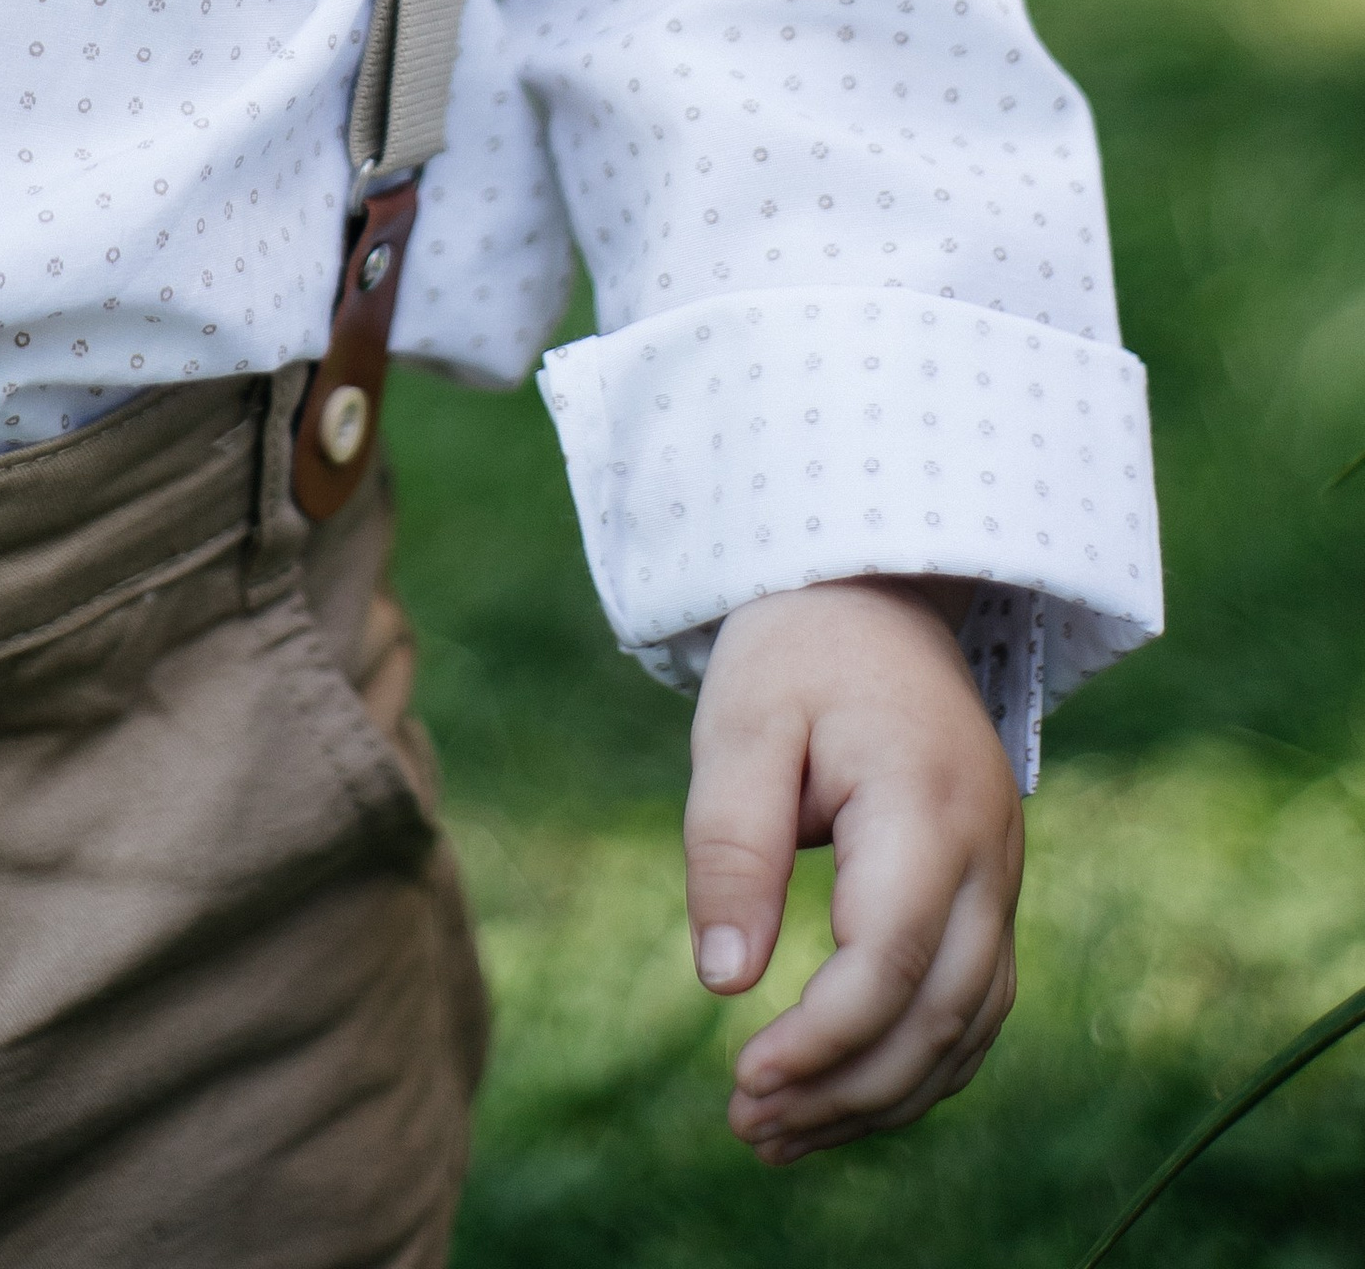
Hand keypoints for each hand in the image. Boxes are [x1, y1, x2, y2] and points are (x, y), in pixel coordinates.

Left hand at [684, 575, 1021, 1165]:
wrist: (878, 592)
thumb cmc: (798, 651)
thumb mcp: (741, 722)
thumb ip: (732, 843)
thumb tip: (726, 981)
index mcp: (927, 806)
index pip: (889, 962)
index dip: (822, 1040)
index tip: (743, 1081)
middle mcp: (990, 855)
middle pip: (938, 1016)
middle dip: (846, 1091)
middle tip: (748, 1130)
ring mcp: (1003, 878)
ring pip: (965, 1029)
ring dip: (879, 1097)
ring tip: (778, 1137)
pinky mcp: (990, 894)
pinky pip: (971, 1007)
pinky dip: (913, 1064)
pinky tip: (840, 1096)